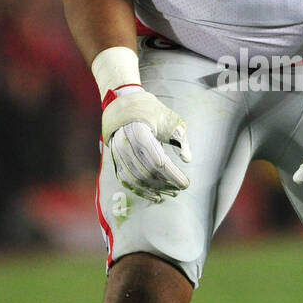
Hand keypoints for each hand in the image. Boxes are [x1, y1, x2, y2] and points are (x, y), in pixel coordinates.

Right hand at [101, 85, 190, 202]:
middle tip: (181, 189)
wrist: (125, 106)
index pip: (158, 161)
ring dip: (156, 189)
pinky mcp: (115, 160)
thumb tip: (187, 160)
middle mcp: (125, 144)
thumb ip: (180, 138)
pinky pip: (127, 181)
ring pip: (137, 179)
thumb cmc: (151, 112)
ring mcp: (118, 153)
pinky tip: (156, 196)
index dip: (173, 175)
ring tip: (171, 193)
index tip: (186, 184)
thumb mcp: (169, 119)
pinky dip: (141, 191)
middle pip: (148, 172)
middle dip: (167, 183)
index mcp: (139, 132)